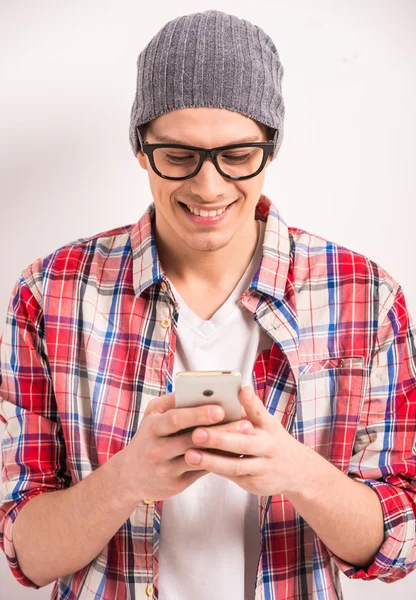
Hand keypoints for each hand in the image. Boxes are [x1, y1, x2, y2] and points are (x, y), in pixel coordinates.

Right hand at [123, 391, 254, 501]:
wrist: (130, 477)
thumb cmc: (148, 437)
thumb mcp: (152, 416)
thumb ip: (172, 402)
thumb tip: (198, 390)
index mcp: (152, 427)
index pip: (176, 418)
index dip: (198, 414)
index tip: (220, 408)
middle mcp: (157, 449)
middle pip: (191, 439)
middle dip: (219, 431)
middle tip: (243, 423)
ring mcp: (166, 469)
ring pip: (200, 457)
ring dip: (224, 447)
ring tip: (245, 438)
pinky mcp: (176, 484)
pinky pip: (201, 471)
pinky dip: (219, 461)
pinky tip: (236, 452)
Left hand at [184, 386, 297, 496]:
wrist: (297, 471)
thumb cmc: (273, 440)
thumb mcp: (268, 422)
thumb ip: (253, 407)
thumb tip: (242, 388)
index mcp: (269, 428)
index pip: (256, 414)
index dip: (247, 404)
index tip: (231, 397)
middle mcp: (267, 448)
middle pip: (242, 444)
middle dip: (218, 439)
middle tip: (196, 433)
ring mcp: (262, 469)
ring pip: (235, 465)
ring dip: (211, 461)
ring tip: (190, 455)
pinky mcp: (254, 485)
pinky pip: (231, 476)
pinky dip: (214, 470)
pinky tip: (196, 466)